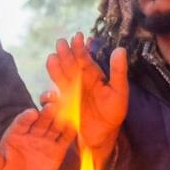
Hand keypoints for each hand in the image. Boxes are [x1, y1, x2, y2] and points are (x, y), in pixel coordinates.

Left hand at [0, 105, 74, 169]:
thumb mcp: (1, 169)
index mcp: (17, 133)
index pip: (22, 122)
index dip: (26, 117)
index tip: (32, 113)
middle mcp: (33, 131)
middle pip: (41, 120)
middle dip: (46, 113)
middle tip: (51, 106)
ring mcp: (47, 137)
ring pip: (55, 125)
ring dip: (60, 119)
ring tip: (67, 113)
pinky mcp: (59, 146)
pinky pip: (66, 137)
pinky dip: (71, 131)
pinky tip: (76, 125)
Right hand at [44, 33, 127, 160]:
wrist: (103, 133)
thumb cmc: (113, 111)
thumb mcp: (119, 91)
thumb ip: (118, 71)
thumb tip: (120, 49)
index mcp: (92, 74)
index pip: (84, 58)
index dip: (80, 48)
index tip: (78, 36)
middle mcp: (78, 80)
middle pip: (69, 65)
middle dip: (65, 54)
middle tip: (61, 42)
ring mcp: (69, 92)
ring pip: (59, 78)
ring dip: (55, 69)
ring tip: (52, 58)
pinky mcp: (62, 106)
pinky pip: (53, 99)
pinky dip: (49, 97)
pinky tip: (50, 94)